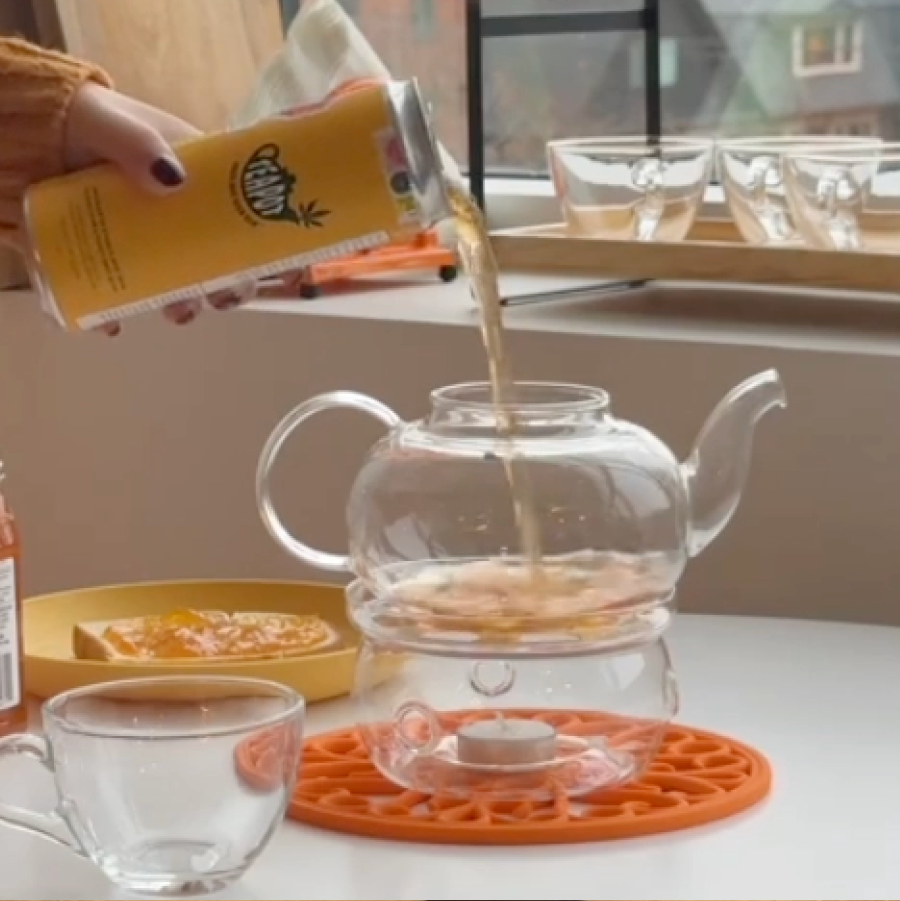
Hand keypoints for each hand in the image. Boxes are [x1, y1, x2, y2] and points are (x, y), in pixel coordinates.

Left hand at [64, 83, 252, 332]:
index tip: (258, 273)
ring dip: (182, 304)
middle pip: (217, 257)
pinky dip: (117, 311)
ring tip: (173, 313)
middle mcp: (179, 214)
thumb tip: (172, 178)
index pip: (240, 216)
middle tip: (215, 300)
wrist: (27, 130)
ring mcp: (146, 240)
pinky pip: (121, 292)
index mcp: (195, 178)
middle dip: (223, 287)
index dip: (257, 248)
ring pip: (176, 280)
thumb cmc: (81, 120)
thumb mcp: (111, 124)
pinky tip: (111, 322)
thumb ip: (138, 143)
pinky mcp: (112, 256)